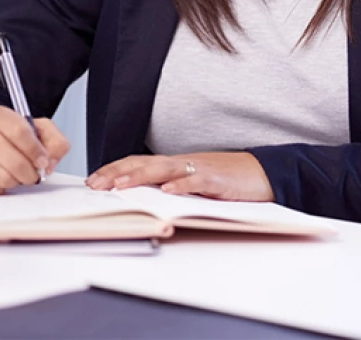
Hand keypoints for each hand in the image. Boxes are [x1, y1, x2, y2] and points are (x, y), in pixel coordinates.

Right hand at [0, 106, 69, 195]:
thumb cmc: (15, 137)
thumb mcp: (40, 130)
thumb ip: (55, 142)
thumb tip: (49, 162)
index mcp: (0, 115)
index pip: (19, 132)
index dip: (35, 151)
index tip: (43, 161)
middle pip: (12, 159)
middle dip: (29, 172)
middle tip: (33, 173)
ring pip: (2, 177)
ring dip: (16, 180)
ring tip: (17, 174)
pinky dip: (0, 187)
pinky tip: (1, 178)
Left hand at [86, 152, 273, 202]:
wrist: (265, 172)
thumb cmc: (230, 180)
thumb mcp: (196, 183)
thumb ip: (174, 187)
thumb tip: (147, 198)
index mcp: (177, 165)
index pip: (140, 162)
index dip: (116, 170)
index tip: (94, 180)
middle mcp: (184, 163)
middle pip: (145, 163)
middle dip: (118, 173)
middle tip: (96, 183)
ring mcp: (200, 169)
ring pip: (165, 169)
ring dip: (141, 176)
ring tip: (120, 184)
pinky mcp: (218, 179)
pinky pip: (197, 181)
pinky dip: (182, 186)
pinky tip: (168, 192)